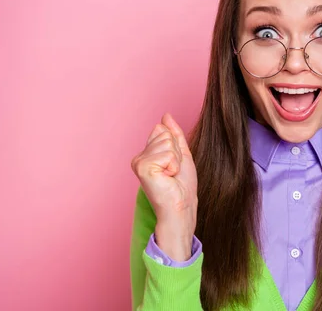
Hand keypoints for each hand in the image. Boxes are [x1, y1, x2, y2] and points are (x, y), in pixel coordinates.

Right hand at [131, 112, 197, 260]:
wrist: (182, 205)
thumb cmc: (182, 185)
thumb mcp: (181, 154)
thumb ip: (174, 134)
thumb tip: (166, 115)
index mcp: (146, 153)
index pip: (162, 129)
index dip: (175, 145)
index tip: (174, 164)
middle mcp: (139, 157)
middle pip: (164, 134)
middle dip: (176, 152)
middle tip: (173, 171)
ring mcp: (139, 162)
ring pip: (166, 143)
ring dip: (175, 160)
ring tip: (170, 175)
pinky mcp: (143, 167)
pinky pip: (167, 154)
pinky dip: (173, 166)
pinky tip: (167, 178)